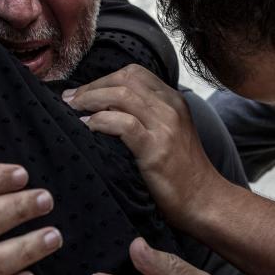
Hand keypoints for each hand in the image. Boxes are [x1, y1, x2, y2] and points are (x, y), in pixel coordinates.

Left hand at [62, 65, 224, 228]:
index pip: (134, 73)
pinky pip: (122, 124)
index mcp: (173, 100)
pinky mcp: (156, 148)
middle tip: (70, 101)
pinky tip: (87, 128)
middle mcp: (171, 107)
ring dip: (90, 100)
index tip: (83, 93)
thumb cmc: (182, 172)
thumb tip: (105, 108)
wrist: (204, 200)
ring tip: (73, 111)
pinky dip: (99, 121)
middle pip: (124, 79)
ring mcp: (165, 126)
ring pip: (121, 95)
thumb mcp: (170, 133)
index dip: (103, 79)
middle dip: (92, 87)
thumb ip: (148, 116)